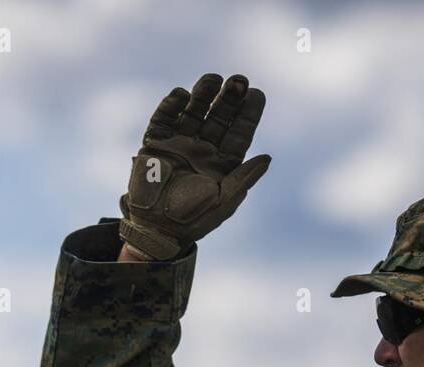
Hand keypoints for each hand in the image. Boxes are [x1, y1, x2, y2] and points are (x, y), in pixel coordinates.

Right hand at [118, 73, 270, 259]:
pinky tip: (182, 93)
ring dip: (203, 94)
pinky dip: (171, 105)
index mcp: (222, 163)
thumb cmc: (194, 220)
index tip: (257, 94)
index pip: (239, 132)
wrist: (157, 230)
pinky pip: (163, 119)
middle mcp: (202, 150)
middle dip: (229, 99)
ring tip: (213, 79)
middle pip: (218, 117)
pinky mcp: (155, 143)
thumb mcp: (224, 201)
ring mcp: (179, 144)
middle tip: (239, 80)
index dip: (248, 114)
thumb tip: (268, 157)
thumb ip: (244, 179)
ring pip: (193, 112)